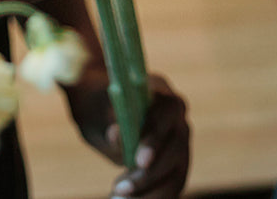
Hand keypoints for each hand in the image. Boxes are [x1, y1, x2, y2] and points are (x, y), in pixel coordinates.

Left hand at [66, 68, 189, 197]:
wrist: (100, 110)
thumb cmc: (97, 106)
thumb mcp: (96, 111)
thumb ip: (108, 120)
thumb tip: (117, 134)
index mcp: (159, 88)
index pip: (167, 112)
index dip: (155, 138)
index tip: (139, 161)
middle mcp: (176, 113)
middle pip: (176, 145)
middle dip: (151, 172)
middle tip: (120, 188)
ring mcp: (180, 138)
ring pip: (178, 170)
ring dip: (152, 190)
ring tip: (120, 197)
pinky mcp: (177, 160)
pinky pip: (174, 182)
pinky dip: (155, 196)